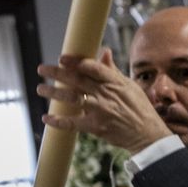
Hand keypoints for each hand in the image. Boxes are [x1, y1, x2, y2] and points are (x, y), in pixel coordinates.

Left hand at [37, 48, 168, 153]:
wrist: (147, 134)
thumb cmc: (139, 108)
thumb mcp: (129, 86)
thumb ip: (112, 70)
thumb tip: (104, 52)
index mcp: (114, 82)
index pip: (92, 67)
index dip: (75, 62)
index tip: (62, 58)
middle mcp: (105, 94)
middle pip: (77, 80)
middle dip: (57, 73)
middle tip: (41, 69)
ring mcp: (100, 111)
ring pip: (72, 98)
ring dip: (53, 93)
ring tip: (40, 89)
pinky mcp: (96, 127)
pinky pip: (73, 123)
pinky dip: (58, 121)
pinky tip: (47, 118)